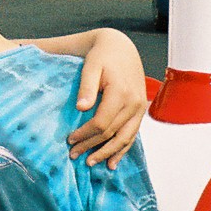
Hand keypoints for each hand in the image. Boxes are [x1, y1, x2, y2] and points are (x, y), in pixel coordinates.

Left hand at [68, 29, 145, 167]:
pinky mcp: (140, 111)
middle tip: (74, 155)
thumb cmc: (103, 55)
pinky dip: (123, 149)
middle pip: (112, 133)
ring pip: (124, 138)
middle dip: (92, 146)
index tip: (69, 140)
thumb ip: (86, 87)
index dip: (85, 134)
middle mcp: (134, 103)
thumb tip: (81, 108)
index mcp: (121, 92)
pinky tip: (113, 162)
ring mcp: (139, 108)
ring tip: (91, 163)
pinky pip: (133, 135)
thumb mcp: (91, 66)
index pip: (102, 123)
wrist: (121, 47)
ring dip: (108, 153)